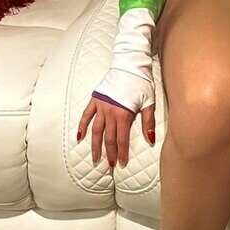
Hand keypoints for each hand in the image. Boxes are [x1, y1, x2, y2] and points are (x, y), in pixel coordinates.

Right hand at [76, 3, 158, 169]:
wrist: (129, 64)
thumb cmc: (141, 82)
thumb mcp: (149, 101)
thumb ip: (148, 121)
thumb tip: (150, 139)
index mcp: (123, 114)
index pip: (121, 139)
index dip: (121, 152)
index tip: (121, 163)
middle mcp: (110, 112)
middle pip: (108, 137)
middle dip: (109, 152)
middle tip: (108, 165)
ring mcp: (101, 106)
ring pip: (96, 130)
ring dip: (95, 145)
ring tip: (95, 157)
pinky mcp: (95, 99)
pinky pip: (86, 115)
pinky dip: (82, 126)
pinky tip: (79, 137)